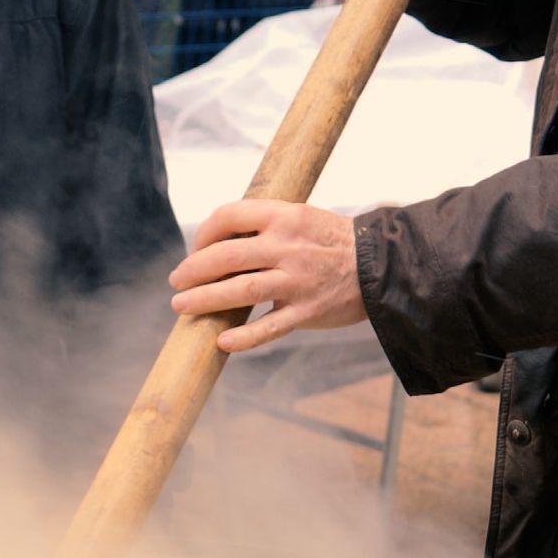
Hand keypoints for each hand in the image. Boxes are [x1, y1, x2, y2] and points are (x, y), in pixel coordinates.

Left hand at [168, 200, 365, 352]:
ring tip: (181, 308)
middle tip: (176, 283)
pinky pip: (270, 327)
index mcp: (284, 216)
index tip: (195, 251)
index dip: (203, 234)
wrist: (382, 266)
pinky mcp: (308, 311)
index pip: (229, 216)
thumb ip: (264, 225)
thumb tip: (216, 243)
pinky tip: (222, 341)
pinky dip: (243, 337)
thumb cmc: (331, 241)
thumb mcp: (300, 218)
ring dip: (205, 300)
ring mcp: (297, 280)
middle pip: (226, 256)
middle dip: (193, 271)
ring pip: (241, 290)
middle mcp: (287, 246)